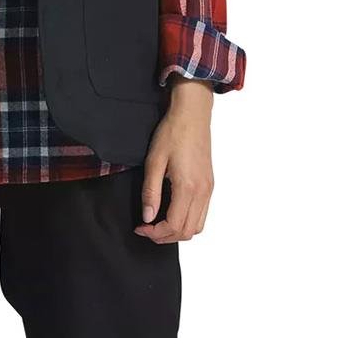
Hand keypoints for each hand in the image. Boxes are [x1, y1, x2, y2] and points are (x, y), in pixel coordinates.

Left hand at [133, 76, 214, 243]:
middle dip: (166, 236)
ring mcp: (208, 189)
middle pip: (187, 231)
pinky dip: (188, 220)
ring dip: (178, 231)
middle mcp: (202, 192)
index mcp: (188, 187)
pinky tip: (172, 211)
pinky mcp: (210, 184)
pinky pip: (202, 214)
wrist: (192, 115)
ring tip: (158, 223)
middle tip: (147, 228)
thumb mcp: (154, 161)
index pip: (174, 225)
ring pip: (198, 226)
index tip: (140, 227)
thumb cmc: (172, 133)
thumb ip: (151, 192)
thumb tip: (147, 216)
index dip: (155, 233)